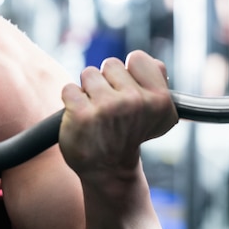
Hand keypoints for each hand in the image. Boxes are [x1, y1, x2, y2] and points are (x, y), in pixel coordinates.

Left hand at [58, 50, 177, 177]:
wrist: (109, 170)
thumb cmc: (129, 134)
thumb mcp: (156, 112)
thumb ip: (157, 80)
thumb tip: (148, 61)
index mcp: (158, 99)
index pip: (138, 58)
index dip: (128, 72)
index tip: (126, 90)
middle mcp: (134, 102)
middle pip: (110, 64)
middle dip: (107, 82)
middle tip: (110, 107)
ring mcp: (107, 108)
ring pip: (89, 74)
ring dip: (88, 91)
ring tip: (96, 112)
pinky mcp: (81, 114)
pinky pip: (69, 88)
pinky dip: (71, 101)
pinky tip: (81, 118)